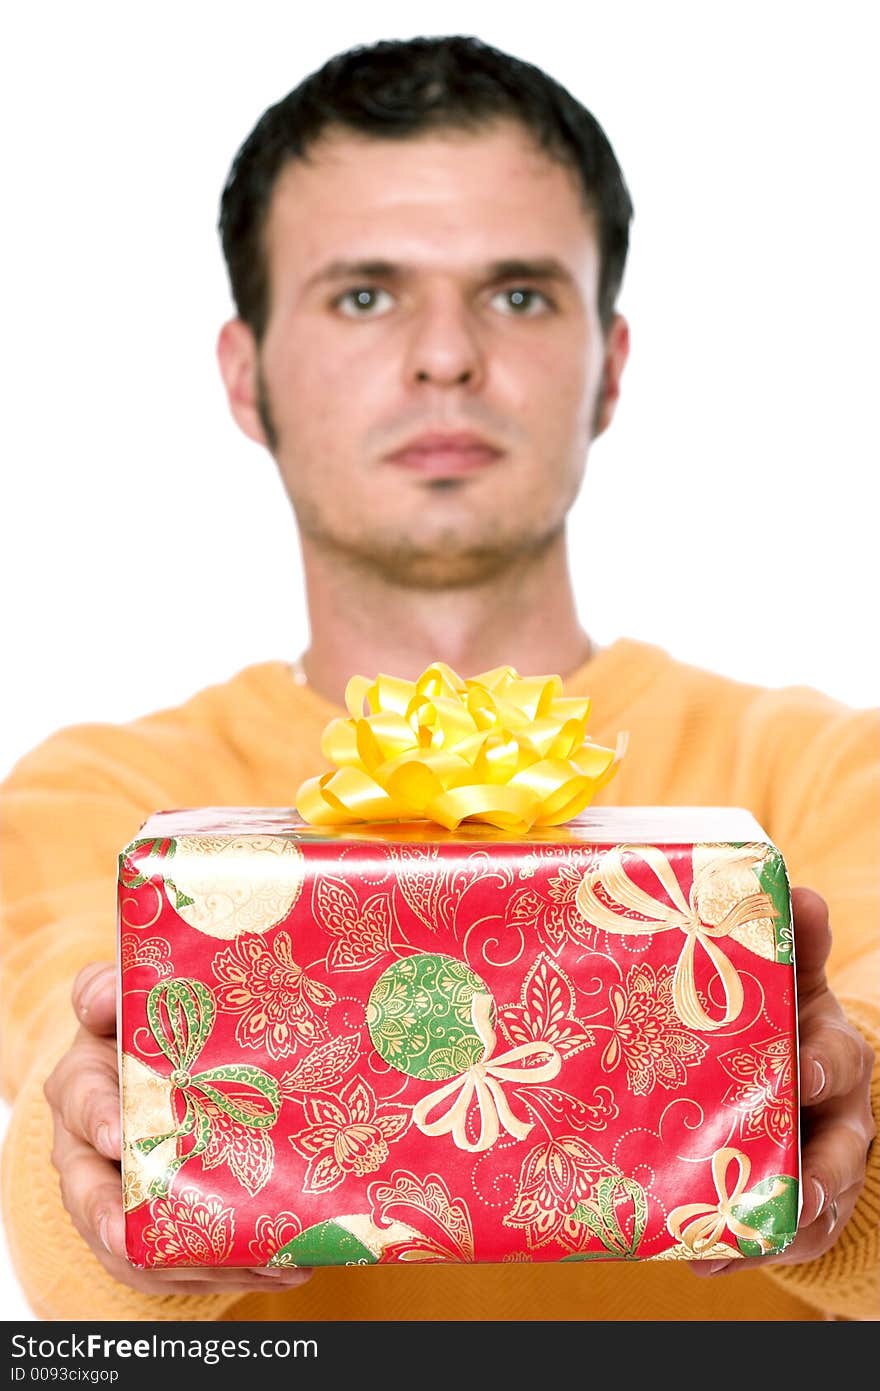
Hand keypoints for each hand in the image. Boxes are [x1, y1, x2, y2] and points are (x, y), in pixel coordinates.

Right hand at [44, 961, 313, 1295]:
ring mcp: (118, 1198)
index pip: (81, 1099)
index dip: (100, 1119)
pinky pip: (177, 1266)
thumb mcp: (125, 1002)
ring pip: (139, 1246)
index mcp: (84, 1085)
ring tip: (262, 1259)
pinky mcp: (151, 1234)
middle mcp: (90, 1150)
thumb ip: (109, 990)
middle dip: (115, 1224)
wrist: (162, 1068)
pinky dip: (229, 1270)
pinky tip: (284, 1264)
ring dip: (196, 1261)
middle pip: (90, 1195)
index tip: (123, 1138)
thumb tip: (105, 993)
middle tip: (142, 1241)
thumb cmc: (145, 1030)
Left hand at [693, 886, 875, 1277]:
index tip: (802, 1074)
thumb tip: (803, 890)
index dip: (822, 1066)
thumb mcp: (788, 979)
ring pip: (818, 1206)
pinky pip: (784, 1235)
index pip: (838, 1057)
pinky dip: (746, 1248)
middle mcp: (838, 1113)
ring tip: (735, 1242)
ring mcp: (820, 1162)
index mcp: (834, 1049)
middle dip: (818, 1174)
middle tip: (789, 1189)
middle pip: (841, 1151)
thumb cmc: (780, 1014)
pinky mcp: (796, 1203)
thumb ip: (792, 944)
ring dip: (782, 1227)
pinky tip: (705, 1257)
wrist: (788, 1068)